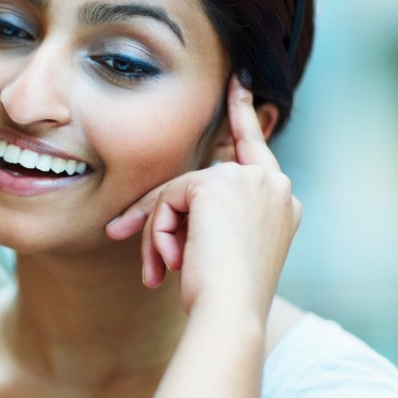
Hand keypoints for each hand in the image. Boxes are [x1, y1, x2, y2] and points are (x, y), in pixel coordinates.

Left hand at [106, 76, 301, 317]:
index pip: (255, 149)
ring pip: (178, 191)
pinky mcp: (219, 183)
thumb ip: (204, 220)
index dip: (244, 113)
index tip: (238, 81)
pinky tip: (171, 261)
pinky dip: (158, 228)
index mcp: (281, 203)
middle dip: (158, 212)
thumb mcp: (217, 253)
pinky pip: (168, 196)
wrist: (232, 315)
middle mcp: (274, 186)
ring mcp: (251, 181)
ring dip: (158, 231)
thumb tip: (158, 214)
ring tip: (161, 270)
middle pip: (197, 180)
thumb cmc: (224, 300)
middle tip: (116, 232)